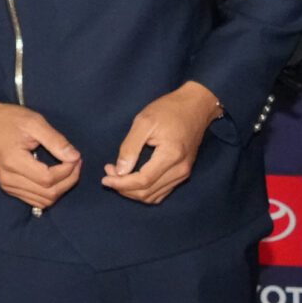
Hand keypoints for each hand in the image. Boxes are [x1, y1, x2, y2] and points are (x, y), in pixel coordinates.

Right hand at [0, 100, 80, 209]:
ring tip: (68, 169)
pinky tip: (56, 177)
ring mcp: (7, 185)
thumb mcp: (34, 122)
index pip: (49, 178)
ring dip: (61, 188)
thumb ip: (55, 140)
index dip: (68, 171)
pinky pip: (35, 200)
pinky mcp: (8, 187)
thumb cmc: (7, 119)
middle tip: (76, 162)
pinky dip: (50, 192)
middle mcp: (8, 179)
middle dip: (69, 181)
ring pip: (43, 201)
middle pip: (48, 194)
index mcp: (13, 161)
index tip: (75, 157)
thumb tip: (74, 156)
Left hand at [102, 81, 222, 204]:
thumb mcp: (144, 121)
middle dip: (123, 187)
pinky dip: (144, 191)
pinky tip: (133, 180)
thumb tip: (119, 171)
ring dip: (132, 191)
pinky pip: (161, 192)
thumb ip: (130, 147)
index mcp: (171, 155)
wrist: (196, 106)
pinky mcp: (183, 173)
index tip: (105, 177)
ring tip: (118, 175)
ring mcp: (183, 173)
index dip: (121, 183)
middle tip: (109, 172)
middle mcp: (180, 169)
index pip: (143, 181)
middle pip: (147, 192)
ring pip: (153, 196)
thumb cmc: (169, 110)